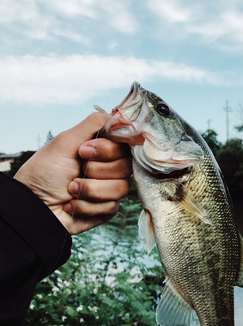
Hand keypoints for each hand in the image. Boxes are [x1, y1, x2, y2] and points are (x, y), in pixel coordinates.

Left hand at [14, 113, 130, 234]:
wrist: (33, 206)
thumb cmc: (44, 172)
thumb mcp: (66, 141)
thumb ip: (94, 124)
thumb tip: (121, 115)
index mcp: (99, 150)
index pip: (124, 144)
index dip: (109, 149)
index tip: (84, 150)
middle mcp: (107, 169)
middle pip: (126, 166)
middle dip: (97, 169)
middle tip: (77, 169)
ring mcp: (108, 190)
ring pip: (121, 188)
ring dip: (90, 189)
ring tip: (70, 189)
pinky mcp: (106, 210)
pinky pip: (111, 206)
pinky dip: (87, 205)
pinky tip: (71, 205)